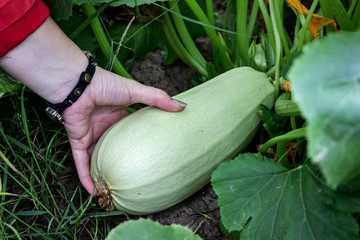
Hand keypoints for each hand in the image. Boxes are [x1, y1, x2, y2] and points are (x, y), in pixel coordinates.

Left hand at [63, 67, 185, 193]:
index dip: (136, 145)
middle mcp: (104, 128)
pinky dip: (86, 176)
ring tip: (112, 190)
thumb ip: (158, 99)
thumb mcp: (137, 92)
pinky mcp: (78, 141)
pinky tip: (94, 191)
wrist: (80, 84)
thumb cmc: (107, 85)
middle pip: (112, 150)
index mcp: (118, 117)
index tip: (149, 156)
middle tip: (131, 179)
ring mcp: (90, 136)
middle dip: (119, 163)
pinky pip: (81, 163)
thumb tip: (181, 107)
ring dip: (102, 174)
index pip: (127, 135)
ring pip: (96, 160)